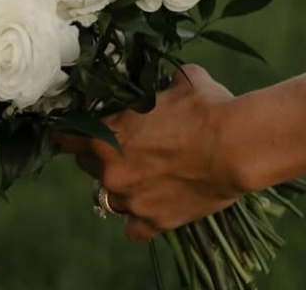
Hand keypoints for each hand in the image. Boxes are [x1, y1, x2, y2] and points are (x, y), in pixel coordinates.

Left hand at [53, 64, 242, 242]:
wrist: (236, 145)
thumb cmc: (208, 106)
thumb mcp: (183, 80)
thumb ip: (161, 85)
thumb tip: (163, 81)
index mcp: (109, 135)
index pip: (68, 138)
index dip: (71, 132)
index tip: (74, 131)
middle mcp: (111, 173)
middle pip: (89, 166)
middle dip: (103, 155)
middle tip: (129, 144)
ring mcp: (130, 202)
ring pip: (110, 197)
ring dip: (123, 184)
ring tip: (149, 172)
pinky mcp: (152, 222)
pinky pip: (132, 225)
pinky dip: (138, 215)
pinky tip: (153, 201)